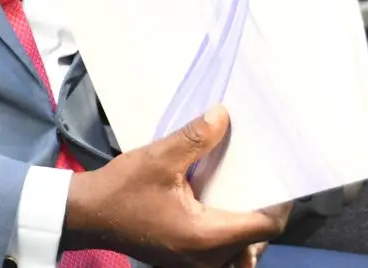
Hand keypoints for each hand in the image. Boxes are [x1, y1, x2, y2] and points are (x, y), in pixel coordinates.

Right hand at [64, 106, 290, 267]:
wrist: (86, 215)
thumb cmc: (121, 190)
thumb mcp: (157, 159)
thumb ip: (194, 139)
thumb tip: (223, 115)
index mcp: (207, 236)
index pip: (264, 227)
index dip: (280, 203)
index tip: (281, 177)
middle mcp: (207, 258)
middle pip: (257, 242)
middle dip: (263, 213)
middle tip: (263, 181)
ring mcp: (195, 264)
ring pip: (240, 252)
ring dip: (246, 227)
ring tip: (245, 196)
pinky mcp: (185, 262)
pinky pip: (221, 254)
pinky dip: (228, 234)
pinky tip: (218, 209)